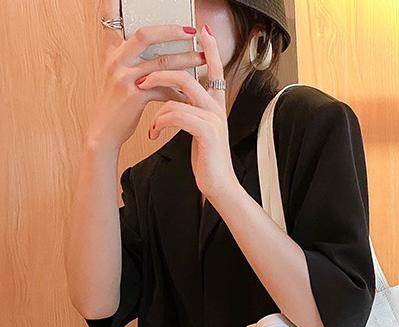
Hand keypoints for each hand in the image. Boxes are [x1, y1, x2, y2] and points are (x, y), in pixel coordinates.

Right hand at [87, 1, 203, 152]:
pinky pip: (164, 88)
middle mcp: (116, 60)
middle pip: (145, 35)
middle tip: (192, 31)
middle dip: (171, 31)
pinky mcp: (134, 95)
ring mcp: (124, 76)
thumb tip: (164, 55)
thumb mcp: (121, 78)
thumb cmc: (118, 105)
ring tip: (203, 57)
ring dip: (186, 59)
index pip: (114, 22)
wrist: (105, 132)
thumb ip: (136, 63)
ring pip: (161, 62)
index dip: (115, 5)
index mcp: (113, 53)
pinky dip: (181, 90)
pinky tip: (193, 92)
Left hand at [136, 24, 238, 202]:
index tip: (202, 30)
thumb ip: (190, 110)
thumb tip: (172, 98)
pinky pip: (177, 114)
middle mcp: (217, 108)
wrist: (218, 185)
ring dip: (156, 102)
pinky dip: (160, 122)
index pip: (215, 70)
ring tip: (147, 117)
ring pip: (180, 94)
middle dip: (160, 74)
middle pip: (188, 76)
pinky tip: (152, 133)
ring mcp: (214, 119)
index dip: (210, 49)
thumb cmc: (205, 159)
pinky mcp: (207, 132)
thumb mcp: (198, 130)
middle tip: (140, 82)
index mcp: (216, 105)